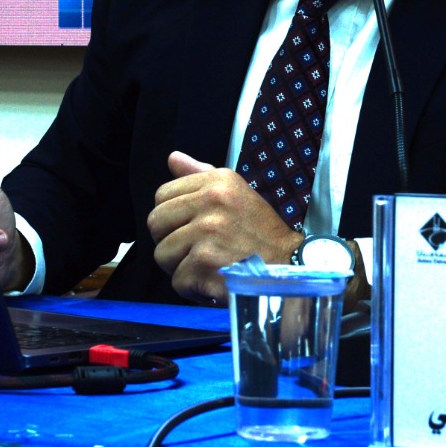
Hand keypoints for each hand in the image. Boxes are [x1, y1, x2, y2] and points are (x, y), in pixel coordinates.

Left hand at [148, 151, 301, 304]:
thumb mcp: (236, 193)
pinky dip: (193, 289)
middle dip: (170, 242)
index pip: (162, 195)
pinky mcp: (206, 262)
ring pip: (162, 254)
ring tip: (208, 267)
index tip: (190, 229)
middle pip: (155, 223)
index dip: (171, 218)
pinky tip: (214, 282)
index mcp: (218, 181)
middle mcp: (212, 201)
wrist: (290, 268)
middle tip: (195, 252)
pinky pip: (177, 280)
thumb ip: (201, 174)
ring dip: (181, 268)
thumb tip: (173, 158)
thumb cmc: (261, 234)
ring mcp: (208, 232)